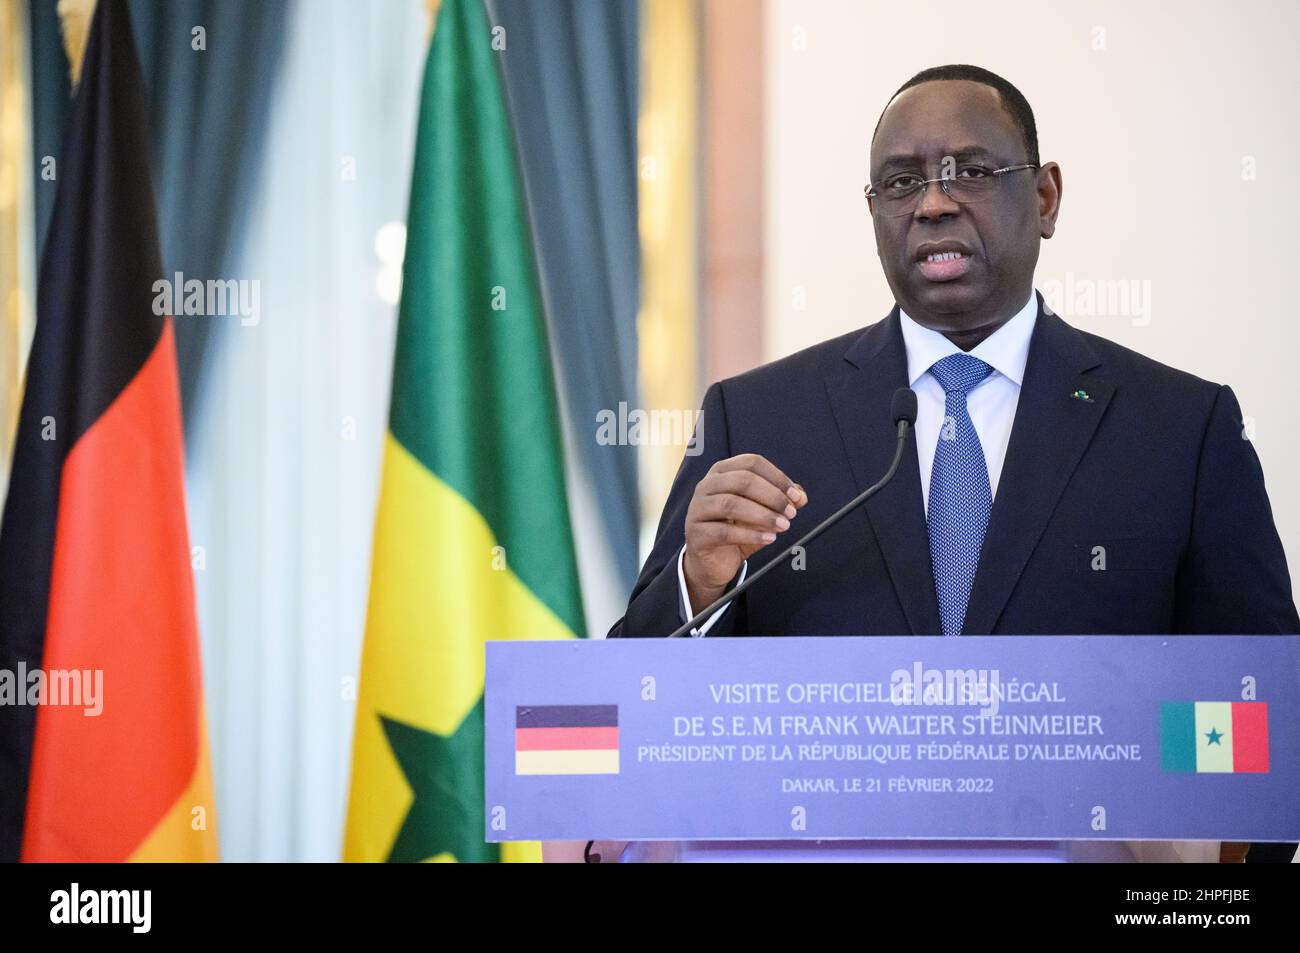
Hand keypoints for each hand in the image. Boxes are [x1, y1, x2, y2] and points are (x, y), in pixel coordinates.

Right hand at [682, 453, 806, 612]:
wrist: (713, 561)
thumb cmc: (737, 530)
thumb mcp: (762, 512)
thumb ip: (780, 501)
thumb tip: (801, 496)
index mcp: (721, 472)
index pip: (751, 463)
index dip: (777, 477)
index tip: (795, 495)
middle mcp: (706, 486)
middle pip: (742, 480)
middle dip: (772, 496)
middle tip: (791, 512)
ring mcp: (697, 509)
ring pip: (731, 504)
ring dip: (763, 515)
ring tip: (783, 526)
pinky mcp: (696, 533)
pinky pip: (724, 531)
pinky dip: (750, 534)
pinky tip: (768, 538)